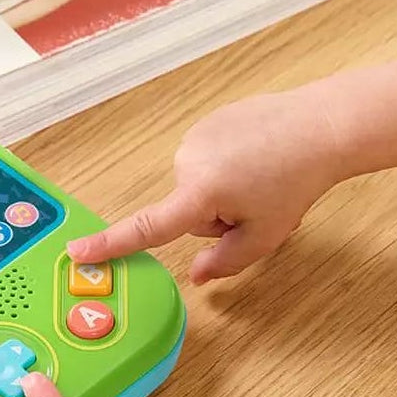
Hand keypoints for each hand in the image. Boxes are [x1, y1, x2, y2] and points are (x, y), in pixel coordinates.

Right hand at [67, 90, 345, 283]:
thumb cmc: (296, 181)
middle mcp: (187, 160)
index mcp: (198, 192)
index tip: (77, 252)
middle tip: (259, 206)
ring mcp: (196, 137)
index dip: (111, 244)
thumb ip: (224, 262)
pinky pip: (209, 160)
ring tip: (264, 179)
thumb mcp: (265, 237)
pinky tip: (260, 158)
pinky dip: (230, 165)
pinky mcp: (208, 121)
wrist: (320, 126)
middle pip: (187, 212)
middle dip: (218, 217)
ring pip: (198, 186)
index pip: (147, 227)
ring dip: (225, 191)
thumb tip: (196, 275)